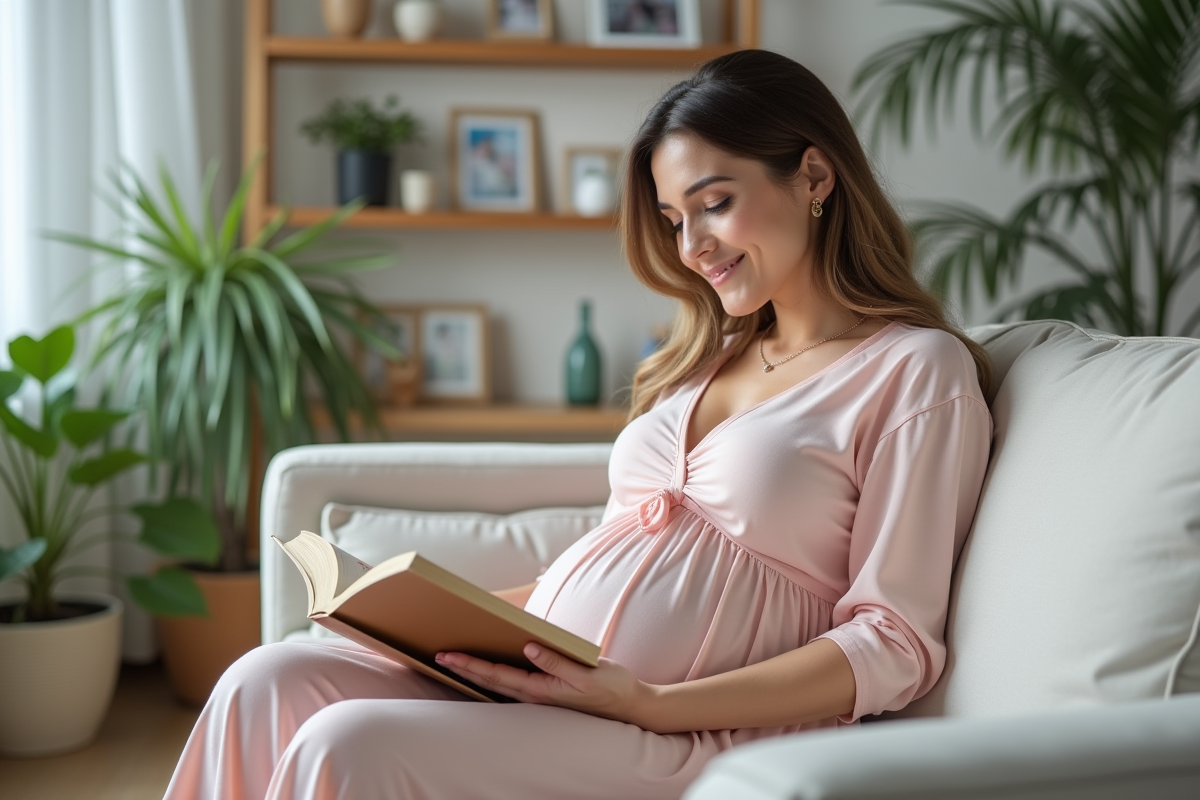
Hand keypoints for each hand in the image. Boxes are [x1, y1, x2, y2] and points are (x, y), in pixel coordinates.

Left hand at [435, 644, 651, 726]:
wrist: (631, 705)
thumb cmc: (611, 687)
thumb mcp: (589, 673)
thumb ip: (558, 662)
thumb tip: (529, 648)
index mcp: (543, 690)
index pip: (499, 676)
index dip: (472, 665)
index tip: (450, 655)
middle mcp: (537, 695)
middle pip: (492, 681)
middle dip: (465, 669)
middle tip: (439, 655)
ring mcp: (541, 696)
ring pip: (500, 685)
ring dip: (476, 674)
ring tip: (456, 661)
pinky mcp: (548, 693)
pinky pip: (514, 685)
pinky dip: (495, 677)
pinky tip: (487, 670)